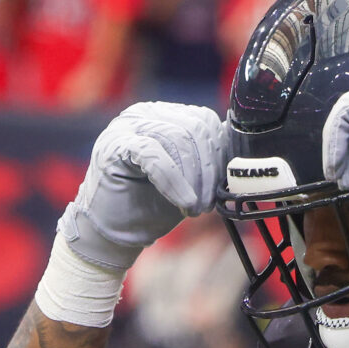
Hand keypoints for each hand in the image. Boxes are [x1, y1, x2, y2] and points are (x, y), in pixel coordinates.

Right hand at [59, 102, 226, 270]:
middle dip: (207, 170)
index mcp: (163, 115)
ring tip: (193, 208)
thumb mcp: (189, 178)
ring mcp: (125, 127)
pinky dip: (173, 181)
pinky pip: (153, 154)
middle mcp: (143, 114)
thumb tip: (237, 144)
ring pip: (177, 139)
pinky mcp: (113, 146)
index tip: (221, 188)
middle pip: (193, 128)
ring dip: (192, 179)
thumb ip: (208, 158)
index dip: (219, 155)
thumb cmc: (149, 206)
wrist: (111, 233)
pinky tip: (182, 201)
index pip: (203, 120)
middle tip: (206, 204)